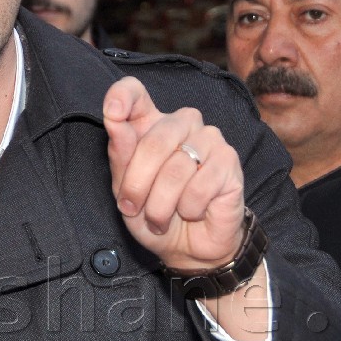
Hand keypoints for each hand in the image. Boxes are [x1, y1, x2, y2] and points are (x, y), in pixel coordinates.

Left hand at [103, 76, 245, 270]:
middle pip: (154, 141)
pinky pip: (199, 186)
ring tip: (161, 218)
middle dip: (137, 184)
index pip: (135, 93)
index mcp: (151, 124)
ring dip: (161, 205)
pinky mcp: (229, 161)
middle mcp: (182, 123)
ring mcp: (209, 138)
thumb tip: (114, 121)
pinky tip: (193, 211)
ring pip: (176, 168)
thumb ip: (121, 156)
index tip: (112, 113)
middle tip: (132, 208)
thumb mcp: (126, 191)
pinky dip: (188, 209)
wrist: (188, 248)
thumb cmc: (155, 214)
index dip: (122, 97)